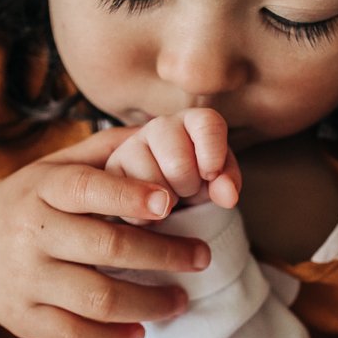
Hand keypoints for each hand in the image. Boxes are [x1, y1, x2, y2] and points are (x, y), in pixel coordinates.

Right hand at [0, 127, 212, 337]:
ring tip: (180, 300)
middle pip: (106, 248)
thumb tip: (163, 130)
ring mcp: (25, 280)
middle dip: (163, 254)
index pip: (87, 188)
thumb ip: (105, 150)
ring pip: (97, 299)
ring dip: (149, 303)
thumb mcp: (53, 168)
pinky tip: (139, 330)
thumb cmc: (27, 204)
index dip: (130, 195)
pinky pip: (74, 336)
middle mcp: (30, 234)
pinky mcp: (23, 319)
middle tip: (201, 257)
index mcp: (41, 189)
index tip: (170, 202)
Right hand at [104, 109, 241, 222]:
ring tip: (168, 197)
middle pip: (178, 163)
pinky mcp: (110, 172)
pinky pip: (129, 199)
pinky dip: (145, 215)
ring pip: (152, 182)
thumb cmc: (200, 183)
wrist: (169, 201)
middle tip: (187, 189)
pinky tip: (149, 209)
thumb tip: (228, 196)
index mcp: (192, 122)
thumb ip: (227, 183)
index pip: (207, 124)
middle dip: (187, 186)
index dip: (212, 153)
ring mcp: (131, 147)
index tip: (211, 175)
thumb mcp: (220, 182)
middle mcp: (160, 127)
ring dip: (165, 201)